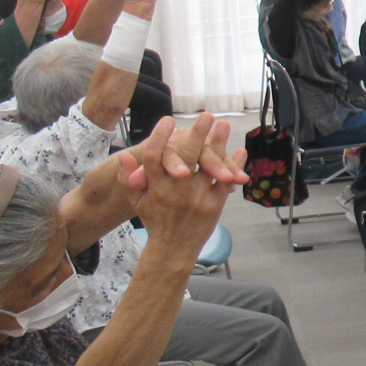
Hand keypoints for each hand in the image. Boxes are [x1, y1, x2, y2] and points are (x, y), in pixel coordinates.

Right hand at [119, 114, 246, 256]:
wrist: (173, 249)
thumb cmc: (155, 220)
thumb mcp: (137, 201)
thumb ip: (129, 179)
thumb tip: (125, 156)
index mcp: (156, 187)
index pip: (155, 157)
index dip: (160, 137)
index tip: (168, 120)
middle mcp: (176, 191)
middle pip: (186, 157)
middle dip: (196, 134)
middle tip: (206, 115)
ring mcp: (197, 198)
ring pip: (210, 167)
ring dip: (219, 144)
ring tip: (224, 125)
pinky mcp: (214, 206)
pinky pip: (225, 182)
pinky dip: (234, 166)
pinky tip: (239, 150)